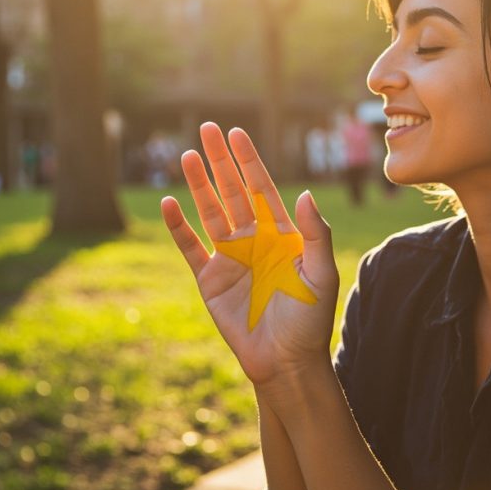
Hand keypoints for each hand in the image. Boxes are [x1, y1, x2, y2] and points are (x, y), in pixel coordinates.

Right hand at [161, 122, 338, 387]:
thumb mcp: (320, 275)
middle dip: (220, 161)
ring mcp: (230, 258)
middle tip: (207, 128)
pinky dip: (178, 227)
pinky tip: (170, 203)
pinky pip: (190, 247)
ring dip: (198, 185)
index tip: (237, 134)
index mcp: (282, 235)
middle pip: (233, 192)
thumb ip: (315, 234)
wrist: (286, 361)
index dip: (249, 161)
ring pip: (210, 212)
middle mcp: (254, 240)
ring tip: (186, 155)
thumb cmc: (310, 320)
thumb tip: (304, 194)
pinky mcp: (210, 280)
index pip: (262, 188)